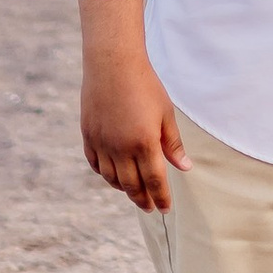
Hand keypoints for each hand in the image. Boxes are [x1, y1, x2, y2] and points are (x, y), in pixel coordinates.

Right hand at [79, 0, 188, 211]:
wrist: (113, 64)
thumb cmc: (145, 86)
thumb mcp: (165, 114)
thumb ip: (172, 144)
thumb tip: (184, 168)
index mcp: (144, 143)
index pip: (155, 182)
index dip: (161, 198)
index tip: (165, 208)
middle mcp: (121, 148)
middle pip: (132, 186)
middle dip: (143, 200)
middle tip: (150, 207)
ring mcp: (102, 143)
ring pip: (112, 179)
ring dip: (124, 189)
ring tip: (134, 192)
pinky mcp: (88, 136)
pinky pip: (96, 165)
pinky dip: (105, 175)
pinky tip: (114, 176)